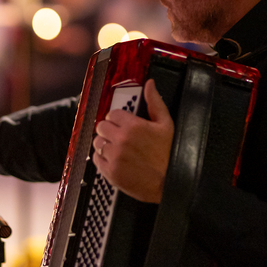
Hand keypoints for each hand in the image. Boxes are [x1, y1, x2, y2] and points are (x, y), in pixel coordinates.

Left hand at [93, 79, 173, 202]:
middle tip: (118, 135)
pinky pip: (96, 159)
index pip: (112, 114)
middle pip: (101, 126)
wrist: (170, 182)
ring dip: (105, 143)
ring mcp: (114, 157)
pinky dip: (103, 158)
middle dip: (109, 129)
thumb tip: (150, 84)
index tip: (123, 123)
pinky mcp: (110, 172)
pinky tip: (114, 159)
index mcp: (133, 126)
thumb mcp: (166, 124)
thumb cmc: (169, 153)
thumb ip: (155, 102)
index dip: (118, 118)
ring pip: (97, 142)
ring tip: (117, 147)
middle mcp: (121, 140)